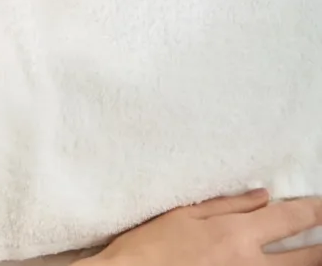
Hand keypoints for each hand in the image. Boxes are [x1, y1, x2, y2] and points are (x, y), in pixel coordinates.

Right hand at [85, 190, 321, 265]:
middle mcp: (250, 263)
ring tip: (314, 255)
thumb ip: (227, 205)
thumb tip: (263, 197)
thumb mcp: (184, 215)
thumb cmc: (150, 247)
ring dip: (308, 262)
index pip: (290, 219)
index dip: (314, 211)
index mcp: (236, 234)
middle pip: (307, 257)